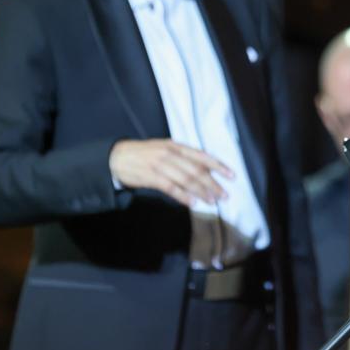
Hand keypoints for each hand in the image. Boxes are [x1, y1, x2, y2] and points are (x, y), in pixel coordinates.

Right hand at [107, 139, 231, 206]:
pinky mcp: (150, 177)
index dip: (218, 166)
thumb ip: (183, 158)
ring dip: (201, 192)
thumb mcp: (165, 149)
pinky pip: (170, 188)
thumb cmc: (146, 154)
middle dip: (213, 184)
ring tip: (212, 201)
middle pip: (196, 170)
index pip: (202, 156)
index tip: (232, 176)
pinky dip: (183, 196)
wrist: (117, 157)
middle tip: (224, 195)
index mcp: (176, 146)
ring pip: (185, 180)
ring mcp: (159, 165)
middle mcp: (169, 154)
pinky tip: (192, 203)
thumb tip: (205, 170)